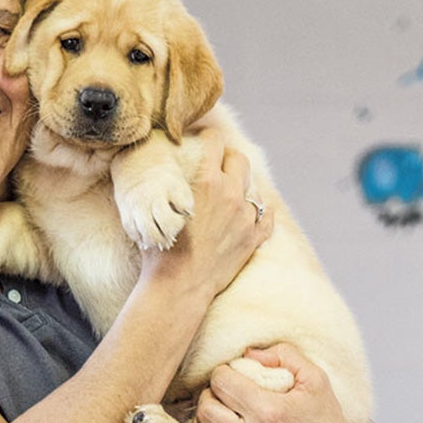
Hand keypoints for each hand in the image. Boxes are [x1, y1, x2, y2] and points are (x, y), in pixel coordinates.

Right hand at [139, 128, 272, 298]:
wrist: (179, 286)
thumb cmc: (160, 250)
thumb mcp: (155, 209)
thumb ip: (164, 186)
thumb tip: (155, 173)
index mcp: (206, 181)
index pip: (214, 141)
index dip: (208, 137)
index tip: (203, 139)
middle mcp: (231, 194)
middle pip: (239, 159)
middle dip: (228, 157)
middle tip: (219, 163)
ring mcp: (245, 218)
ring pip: (253, 189)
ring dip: (243, 188)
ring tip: (232, 193)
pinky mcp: (252, 240)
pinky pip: (267, 217)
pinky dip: (262, 213)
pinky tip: (255, 213)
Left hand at [194, 342, 370, 422]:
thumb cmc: (327, 421)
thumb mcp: (315, 379)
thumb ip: (283, 356)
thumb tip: (248, 354)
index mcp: (270, 411)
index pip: (221, 383)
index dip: (223, 373)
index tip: (232, 375)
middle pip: (205, 409)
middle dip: (211, 394)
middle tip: (223, 393)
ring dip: (209, 421)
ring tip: (223, 414)